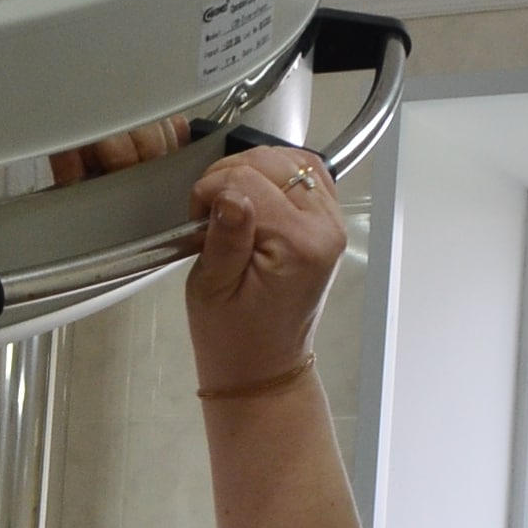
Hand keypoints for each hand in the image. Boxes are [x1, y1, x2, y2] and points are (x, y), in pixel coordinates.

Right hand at [185, 146, 346, 397]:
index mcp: (299, 244)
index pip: (247, 180)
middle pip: (272, 162)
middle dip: (230, 176)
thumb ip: (225, 235)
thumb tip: (228, 193)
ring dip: (253, 172)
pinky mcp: (327, 223)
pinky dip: (277, 176)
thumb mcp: (212, 289)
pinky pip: (307, 175)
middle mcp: (325, 228)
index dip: (209, 191)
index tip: (196, 220)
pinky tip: (255, 197)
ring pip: (291, 161)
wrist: (262, 367)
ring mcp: (331, 223)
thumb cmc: (234, 337)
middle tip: (209, 213)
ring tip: (230, 205)